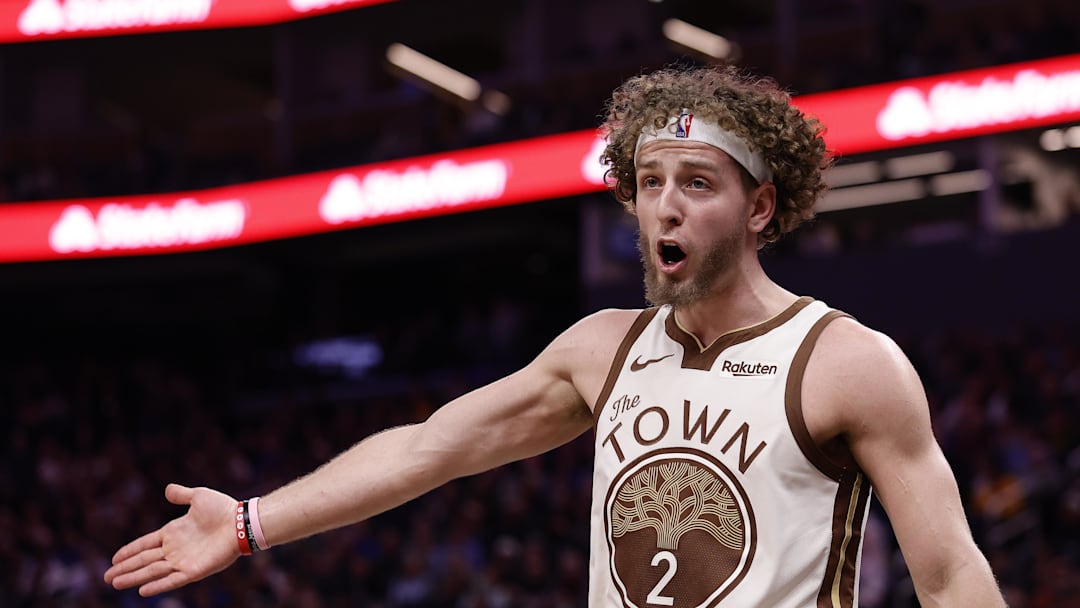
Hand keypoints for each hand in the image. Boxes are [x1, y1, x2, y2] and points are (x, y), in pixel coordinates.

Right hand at [104, 483, 240, 595]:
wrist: (240, 521)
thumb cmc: (222, 508)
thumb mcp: (198, 497)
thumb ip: (182, 494)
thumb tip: (168, 489)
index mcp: (173, 532)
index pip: (145, 544)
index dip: (129, 551)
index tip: (113, 559)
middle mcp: (175, 548)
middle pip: (144, 560)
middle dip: (125, 568)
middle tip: (106, 578)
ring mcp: (183, 560)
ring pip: (153, 572)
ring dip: (134, 578)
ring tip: (116, 584)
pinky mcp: (194, 570)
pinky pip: (172, 580)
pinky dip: (158, 585)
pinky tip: (142, 591)